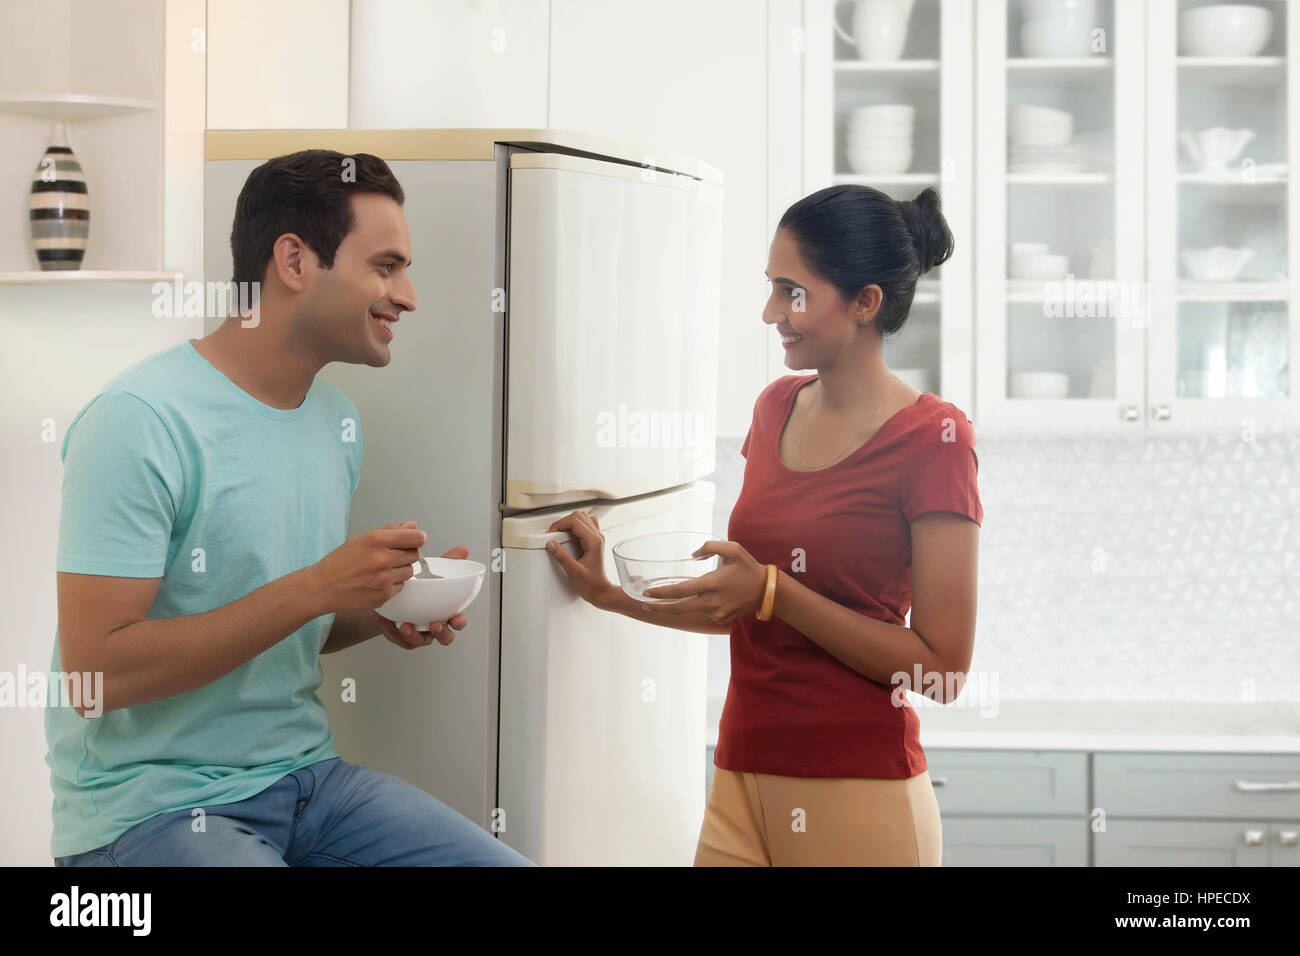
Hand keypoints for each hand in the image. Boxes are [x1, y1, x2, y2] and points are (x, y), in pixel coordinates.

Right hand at [308, 520, 425, 615]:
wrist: (322, 587)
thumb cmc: (340, 562)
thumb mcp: (362, 539)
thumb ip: (390, 531)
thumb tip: (412, 526)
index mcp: (377, 540)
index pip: (417, 537)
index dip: (418, 538)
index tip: (415, 540)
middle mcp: (382, 559)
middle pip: (415, 554)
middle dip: (406, 554)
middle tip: (390, 556)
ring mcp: (384, 579)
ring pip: (409, 571)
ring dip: (400, 570)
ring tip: (381, 569)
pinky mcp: (383, 596)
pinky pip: (400, 586)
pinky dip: (392, 584)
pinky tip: (376, 582)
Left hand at [370, 531, 468, 647]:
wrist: (395, 597)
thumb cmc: (419, 588)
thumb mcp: (433, 573)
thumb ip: (449, 562)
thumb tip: (463, 550)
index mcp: (444, 613)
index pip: (457, 621)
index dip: (459, 622)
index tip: (456, 618)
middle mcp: (432, 626)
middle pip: (443, 636)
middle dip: (441, 633)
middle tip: (435, 624)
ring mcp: (417, 632)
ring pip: (420, 641)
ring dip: (414, 635)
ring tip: (406, 625)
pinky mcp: (399, 636)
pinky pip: (395, 636)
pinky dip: (388, 627)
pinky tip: (382, 617)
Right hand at [544, 511, 612, 604]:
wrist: (601, 591)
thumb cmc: (592, 585)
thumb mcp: (574, 571)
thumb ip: (562, 556)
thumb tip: (551, 544)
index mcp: (594, 541)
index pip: (575, 521)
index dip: (560, 524)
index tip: (552, 533)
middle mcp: (597, 537)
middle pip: (579, 516)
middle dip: (563, 522)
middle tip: (554, 533)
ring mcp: (597, 539)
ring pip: (583, 518)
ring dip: (570, 522)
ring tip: (561, 533)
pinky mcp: (595, 542)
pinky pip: (586, 525)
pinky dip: (576, 526)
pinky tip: (570, 535)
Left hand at [640, 540, 766, 625]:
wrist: (767, 591)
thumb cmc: (748, 567)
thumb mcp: (732, 548)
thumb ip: (709, 546)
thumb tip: (693, 555)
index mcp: (711, 584)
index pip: (679, 591)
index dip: (660, 593)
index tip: (647, 593)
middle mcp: (711, 602)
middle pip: (678, 608)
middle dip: (659, 607)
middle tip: (645, 604)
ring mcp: (716, 613)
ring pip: (692, 609)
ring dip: (684, 603)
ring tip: (682, 596)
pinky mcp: (721, 619)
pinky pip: (705, 613)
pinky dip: (702, 606)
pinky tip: (712, 598)